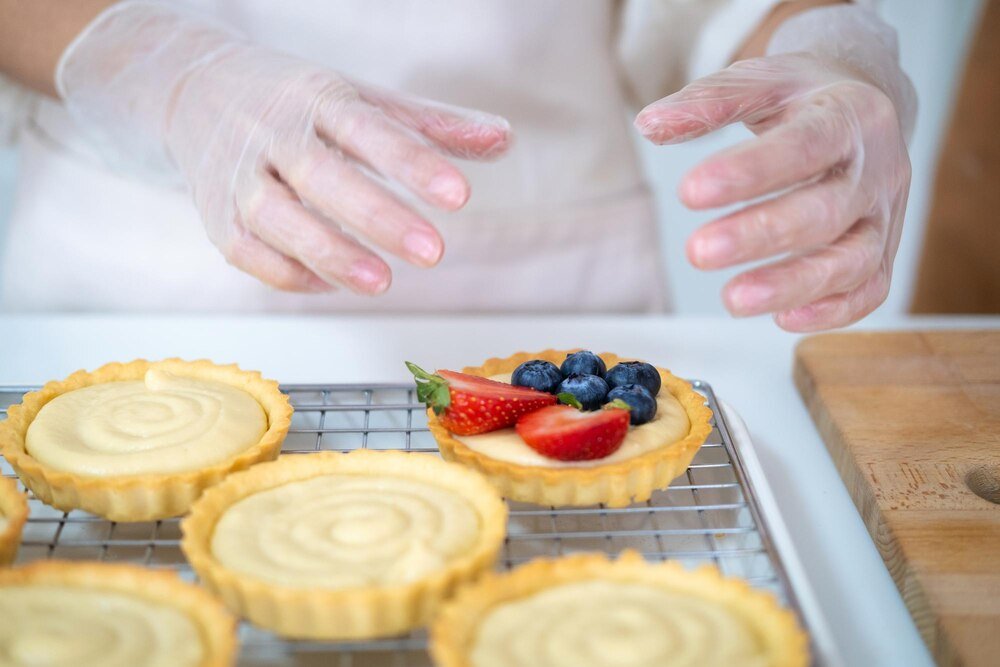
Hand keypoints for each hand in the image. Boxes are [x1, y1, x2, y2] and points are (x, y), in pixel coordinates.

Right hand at [58, 3, 510, 293]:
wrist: (192, 88)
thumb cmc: (296, 99)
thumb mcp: (364, 97)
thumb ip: (433, 124)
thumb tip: (504, 139)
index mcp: (317, 97)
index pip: (368, 129)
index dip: (412, 163)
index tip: (459, 196)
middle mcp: (272, 133)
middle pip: (321, 176)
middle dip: (377, 217)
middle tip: (433, 252)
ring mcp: (238, 175)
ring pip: (276, 219)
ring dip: (329, 254)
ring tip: (383, 283)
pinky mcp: (215, 214)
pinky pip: (246, 252)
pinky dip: (288, 274)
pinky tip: (331, 284)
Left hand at [635, 53, 910, 330]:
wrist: (862, 103)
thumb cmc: (802, 96)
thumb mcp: (758, 81)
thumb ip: (707, 102)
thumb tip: (648, 125)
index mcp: (849, 114)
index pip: (803, 146)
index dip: (750, 172)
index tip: (689, 192)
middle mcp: (877, 167)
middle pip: (826, 211)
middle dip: (761, 236)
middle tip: (698, 252)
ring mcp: (885, 214)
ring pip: (854, 261)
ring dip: (792, 285)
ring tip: (732, 299)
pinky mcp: (884, 251)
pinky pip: (870, 289)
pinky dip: (832, 311)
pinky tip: (781, 317)